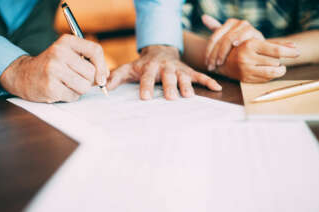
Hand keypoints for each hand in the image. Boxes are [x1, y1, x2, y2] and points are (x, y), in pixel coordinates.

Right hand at [0, 34, 108, 102]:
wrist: (23, 75)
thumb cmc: (53, 66)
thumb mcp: (68, 54)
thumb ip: (88, 61)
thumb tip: (104, 77)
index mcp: (66, 41)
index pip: (95, 50)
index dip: (102, 65)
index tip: (102, 76)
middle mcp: (59, 52)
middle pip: (91, 72)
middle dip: (88, 80)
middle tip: (75, 78)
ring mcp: (53, 70)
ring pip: (84, 86)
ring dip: (79, 89)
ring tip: (67, 84)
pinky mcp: (50, 87)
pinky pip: (74, 96)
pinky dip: (70, 96)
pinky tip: (59, 90)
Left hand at [107, 45, 221, 99]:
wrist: (160, 51)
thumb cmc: (143, 64)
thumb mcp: (128, 68)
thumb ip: (116, 77)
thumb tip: (103, 88)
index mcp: (149, 67)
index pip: (147, 78)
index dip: (146, 87)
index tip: (145, 98)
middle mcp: (165, 67)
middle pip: (167, 77)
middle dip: (169, 86)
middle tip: (171, 98)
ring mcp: (178, 69)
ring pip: (183, 76)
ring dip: (187, 85)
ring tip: (189, 96)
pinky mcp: (188, 71)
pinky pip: (199, 75)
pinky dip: (208, 81)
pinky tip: (217, 88)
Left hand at [202, 15, 264, 70]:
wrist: (260, 50)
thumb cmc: (241, 46)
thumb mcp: (227, 40)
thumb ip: (216, 29)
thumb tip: (203, 17)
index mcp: (228, 24)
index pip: (213, 38)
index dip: (208, 52)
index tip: (206, 64)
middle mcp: (236, 23)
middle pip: (220, 40)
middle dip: (214, 55)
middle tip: (211, 67)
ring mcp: (246, 27)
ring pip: (229, 39)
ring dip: (222, 53)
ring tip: (219, 63)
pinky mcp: (255, 32)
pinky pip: (244, 35)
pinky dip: (238, 39)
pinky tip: (234, 46)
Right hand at [217, 38, 299, 81]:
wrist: (223, 60)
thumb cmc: (244, 48)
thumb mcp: (257, 42)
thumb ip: (276, 44)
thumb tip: (294, 46)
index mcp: (250, 44)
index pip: (276, 51)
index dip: (289, 52)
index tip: (297, 52)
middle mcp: (246, 57)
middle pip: (275, 62)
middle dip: (278, 61)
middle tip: (276, 59)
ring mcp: (245, 69)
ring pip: (271, 72)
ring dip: (277, 69)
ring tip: (277, 66)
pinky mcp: (245, 78)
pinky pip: (265, 79)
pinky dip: (270, 75)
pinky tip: (267, 71)